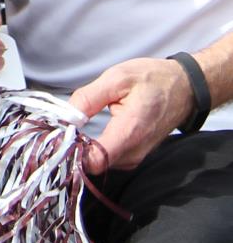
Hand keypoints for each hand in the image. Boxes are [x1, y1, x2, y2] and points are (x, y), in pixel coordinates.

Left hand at [71, 57, 192, 172]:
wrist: (184, 87)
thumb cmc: (152, 80)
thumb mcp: (117, 78)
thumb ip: (89, 98)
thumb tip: (67, 116)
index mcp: (130, 132)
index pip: (95, 161)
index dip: (72, 152)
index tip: (58, 137)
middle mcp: (134, 151)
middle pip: (94, 165)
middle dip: (74, 149)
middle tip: (59, 129)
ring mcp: (137, 156)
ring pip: (100, 164)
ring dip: (84, 149)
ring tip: (73, 128)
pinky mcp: (136, 155)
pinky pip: (109, 159)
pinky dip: (95, 149)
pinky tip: (87, 134)